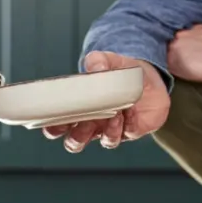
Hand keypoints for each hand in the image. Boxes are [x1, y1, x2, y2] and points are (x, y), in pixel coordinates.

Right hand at [42, 52, 170, 152]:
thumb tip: (95, 66)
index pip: (56, 125)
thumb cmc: (121, 74)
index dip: (51, 127)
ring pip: (104, 141)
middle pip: (75, 141)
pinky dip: (128, 123)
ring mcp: (112, 129)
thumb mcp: (110, 62)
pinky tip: (129, 110)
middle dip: (77, 136)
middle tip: (85, 121)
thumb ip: (99, 60)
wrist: (150, 80)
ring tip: (113, 116)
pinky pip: (128, 133)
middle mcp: (92, 124)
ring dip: (107, 131)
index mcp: (78, 109)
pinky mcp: (132, 130)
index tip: (53, 118)